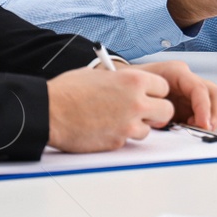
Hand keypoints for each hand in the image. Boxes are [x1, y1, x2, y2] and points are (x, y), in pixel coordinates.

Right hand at [47, 67, 174, 151]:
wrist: (50, 111)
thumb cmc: (69, 91)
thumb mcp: (101, 75)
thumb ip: (123, 81)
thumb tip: (132, 87)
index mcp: (133, 80)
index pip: (164, 87)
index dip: (155, 92)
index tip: (149, 94)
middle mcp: (136, 102)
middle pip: (166, 111)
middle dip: (157, 112)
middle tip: (144, 112)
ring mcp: (128, 124)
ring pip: (149, 130)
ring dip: (138, 126)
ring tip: (117, 120)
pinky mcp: (118, 142)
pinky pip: (129, 140)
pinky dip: (121, 136)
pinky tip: (105, 128)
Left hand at [127, 59, 216, 129]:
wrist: (127, 83)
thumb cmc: (131, 84)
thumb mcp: (138, 91)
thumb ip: (151, 104)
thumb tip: (163, 121)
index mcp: (176, 71)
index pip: (199, 88)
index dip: (204, 108)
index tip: (202, 124)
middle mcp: (188, 78)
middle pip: (216, 93)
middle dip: (214, 114)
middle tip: (203, 129)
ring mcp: (193, 88)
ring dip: (214, 117)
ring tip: (197, 127)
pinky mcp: (194, 100)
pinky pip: (214, 108)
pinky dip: (211, 119)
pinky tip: (195, 125)